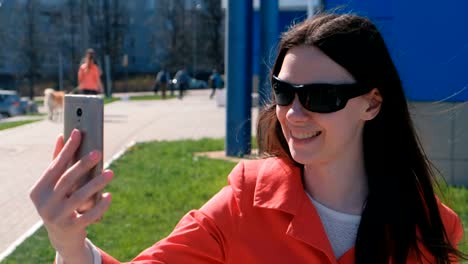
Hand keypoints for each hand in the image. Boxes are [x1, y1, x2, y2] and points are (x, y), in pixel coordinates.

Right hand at [29, 129, 112, 262]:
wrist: (62, 237)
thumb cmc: (59, 203)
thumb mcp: (54, 187)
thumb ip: (57, 163)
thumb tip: (61, 136)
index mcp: (38, 190)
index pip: (55, 166)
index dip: (67, 149)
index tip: (78, 132)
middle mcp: (45, 204)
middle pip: (67, 180)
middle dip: (83, 165)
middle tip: (98, 153)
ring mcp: (57, 217)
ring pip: (80, 197)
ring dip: (97, 183)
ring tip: (111, 173)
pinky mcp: (72, 228)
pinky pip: (90, 215)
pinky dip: (101, 205)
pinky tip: (109, 195)